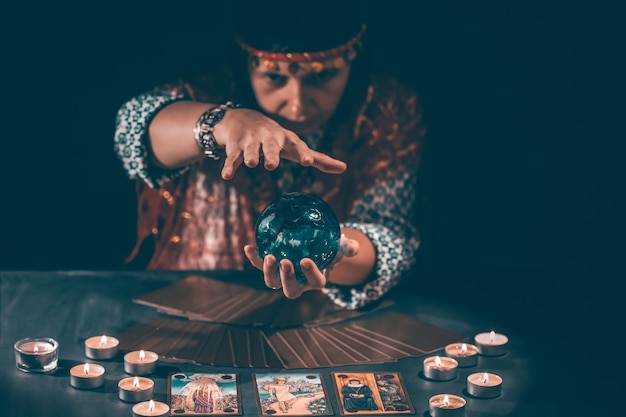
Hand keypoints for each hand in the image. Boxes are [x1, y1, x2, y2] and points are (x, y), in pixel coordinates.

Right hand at [215, 108, 346, 179]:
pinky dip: (229, 166)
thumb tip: (344, 168)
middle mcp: (269, 138)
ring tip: (250, 164)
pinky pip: (232, 157)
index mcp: (286, 138)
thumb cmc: (277, 138)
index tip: (309, 161)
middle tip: (272, 165)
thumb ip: (320, 159)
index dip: (303, 152)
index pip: (297, 145)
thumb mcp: (296, 146)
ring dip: (249, 155)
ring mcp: (251, 141)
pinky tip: (226, 176)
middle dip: (271, 154)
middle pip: (271, 146)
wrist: (242, 118)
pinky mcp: (235, 146)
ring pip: (250, 149)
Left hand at [244, 234, 358, 298]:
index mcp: (316, 281)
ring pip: (273, 283)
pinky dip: (253, 258)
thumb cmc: (330, 247)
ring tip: (269, 256)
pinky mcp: (271, 267)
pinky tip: (248, 247)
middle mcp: (299, 283)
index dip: (310, 274)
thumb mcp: (341, 246)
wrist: (316, 244)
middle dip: (287, 278)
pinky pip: (260, 265)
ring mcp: (283, 277)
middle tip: (285, 261)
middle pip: (291, 290)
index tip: (305, 260)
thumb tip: (353, 248)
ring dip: (268, 272)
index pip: (315, 282)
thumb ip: (348, 247)